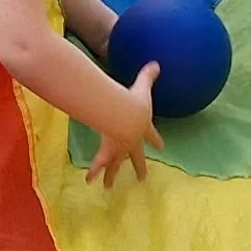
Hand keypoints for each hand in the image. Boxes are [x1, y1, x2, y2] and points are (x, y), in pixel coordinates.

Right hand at [82, 65, 163, 185]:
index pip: (152, 135)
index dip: (156, 140)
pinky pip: (99, 163)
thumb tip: (156, 63)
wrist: (125, 116)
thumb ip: (148, 76)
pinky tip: (88, 181)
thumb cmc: (135, 103)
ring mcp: (120, 149)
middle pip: (136, 158)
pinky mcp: (108, 152)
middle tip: (142, 179)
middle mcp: (132, 143)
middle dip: (139, 168)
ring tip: (109, 187)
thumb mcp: (142, 87)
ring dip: (112, 176)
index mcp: (143, 129)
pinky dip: (94, 172)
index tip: (162, 148)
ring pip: (116, 165)